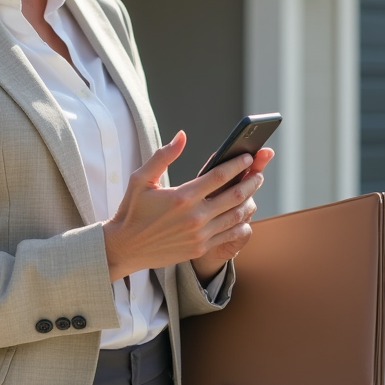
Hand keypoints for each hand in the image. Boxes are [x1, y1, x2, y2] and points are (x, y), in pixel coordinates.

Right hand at [102, 131, 266, 281]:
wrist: (126, 247)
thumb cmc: (132, 210)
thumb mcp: (141, 179)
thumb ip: (163, 156)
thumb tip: (182, 136)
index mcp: (182, 196)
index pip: (219, 176)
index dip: (237, 164)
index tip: (247, 157)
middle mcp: (194, 217)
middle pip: (235, 195)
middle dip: (251, 181)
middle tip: (258, 172)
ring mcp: (199, 235)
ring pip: (236, 215)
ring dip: (249, 201)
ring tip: (253, 191)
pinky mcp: (200, 248)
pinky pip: (230, 235)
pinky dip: (242, 223)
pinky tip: (244, 215)